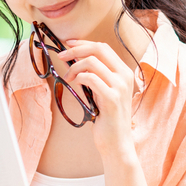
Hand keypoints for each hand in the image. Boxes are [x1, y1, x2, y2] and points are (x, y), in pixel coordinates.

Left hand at [58, 40, 135, 154]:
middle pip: (99, 49)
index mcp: (124, 72)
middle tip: (61, 56)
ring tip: (67, 77)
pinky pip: (90, 78)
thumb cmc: (107, 118)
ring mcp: (120, 86)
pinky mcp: (112, 98)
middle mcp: (125, 76)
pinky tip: (73, 83)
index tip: (68, 44)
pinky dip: (78, 77)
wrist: (117, 142)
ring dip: (74, 67)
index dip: (84, 43)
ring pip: (92, 62)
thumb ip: (96, 75)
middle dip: (76, 49)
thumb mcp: (102, 91)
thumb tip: (76, 58)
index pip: (103, 47)